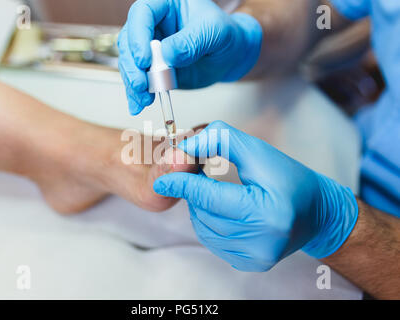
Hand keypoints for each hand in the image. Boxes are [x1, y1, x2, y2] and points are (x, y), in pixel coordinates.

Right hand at [118, 0, 262, 114]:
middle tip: (141, 85)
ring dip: (133, 83)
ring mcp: (150, 49)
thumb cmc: (224, 34)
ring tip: (144, 100)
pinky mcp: (153, 69)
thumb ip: (191, 41)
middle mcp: (153, 25)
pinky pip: (140, 80)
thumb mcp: (214, 31)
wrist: (230, 55)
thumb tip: (167, 56)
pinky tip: (138, 105)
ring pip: (130, 63)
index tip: (145, 60)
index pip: (142, 13)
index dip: (138, 36)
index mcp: (165, 5)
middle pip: (129, 40)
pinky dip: (137, 95)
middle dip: (132, 66)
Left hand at [153, 121, 358, 270]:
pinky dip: (211, 224)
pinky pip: (214, 242)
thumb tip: (182, 150)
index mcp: (266, 213)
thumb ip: (218, 141)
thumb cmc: (291, 178)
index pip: (209, 198)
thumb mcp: (256, 151)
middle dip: (196, 194)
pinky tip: (224, 211)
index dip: (182, 185)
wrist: (318, 212)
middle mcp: (262, 242)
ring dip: (202, 208)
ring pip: (204, 230)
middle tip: (204, 177)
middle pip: (204, 214)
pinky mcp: (252, 263)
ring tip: (216, 193)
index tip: (163, 180)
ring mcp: (257, 257)